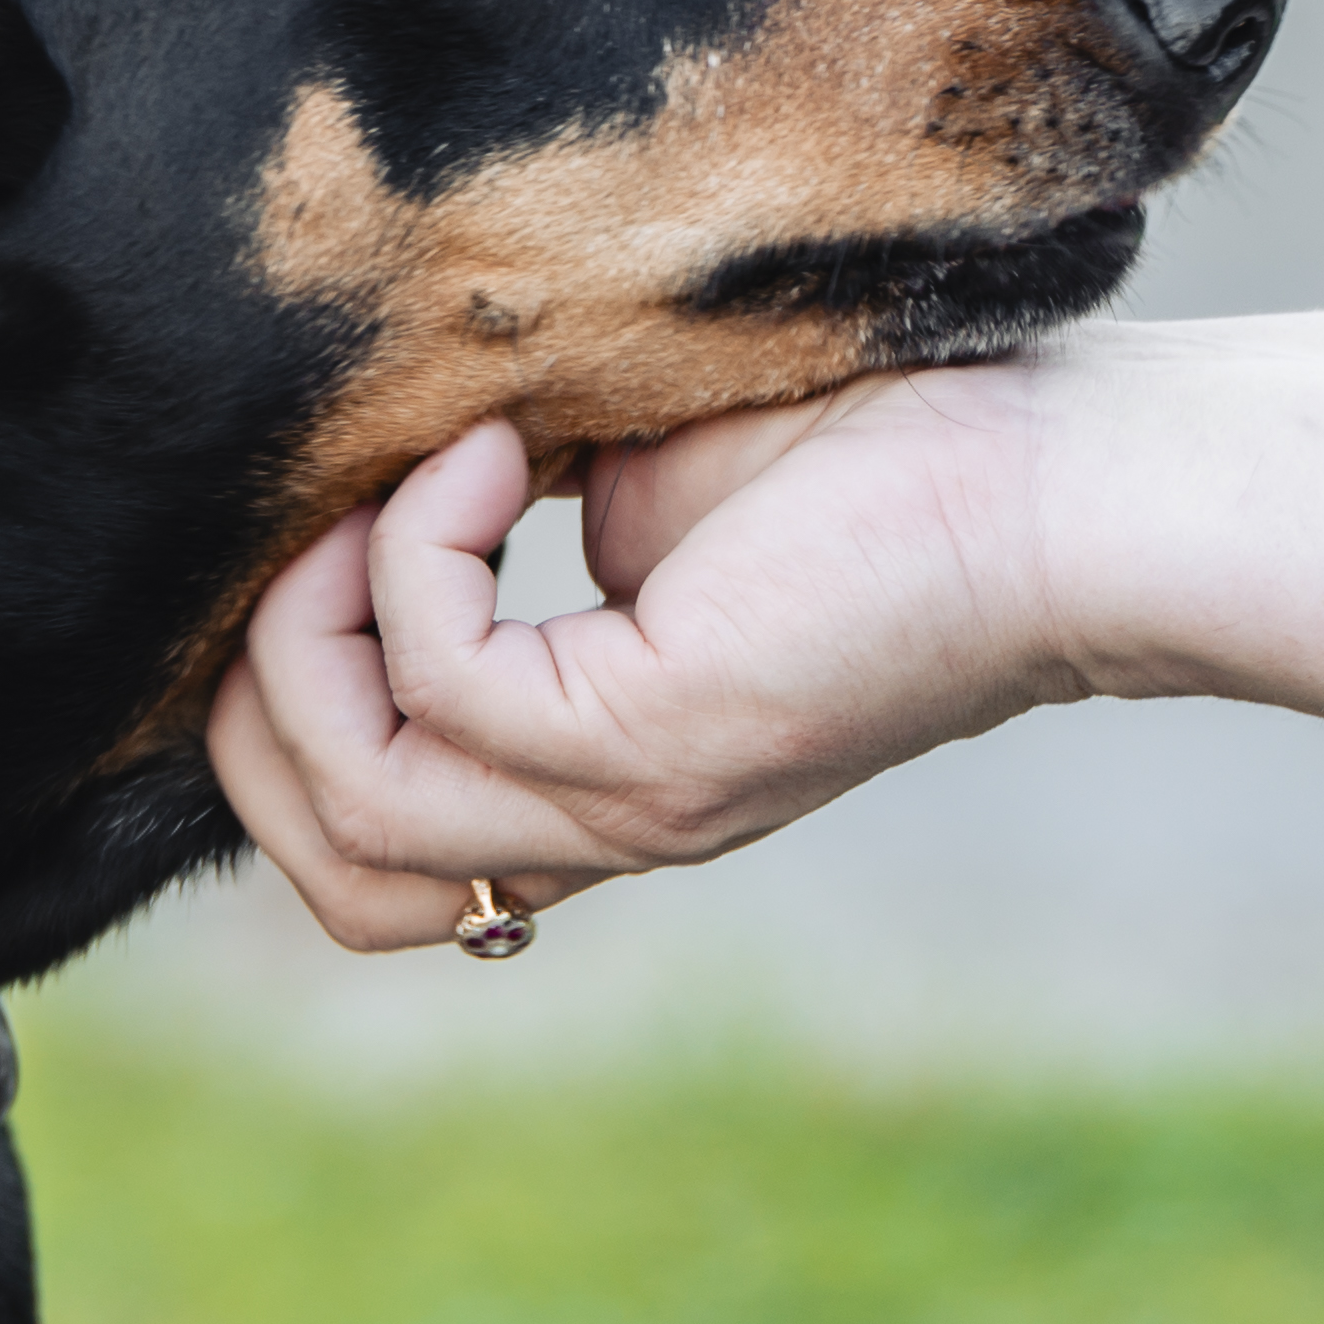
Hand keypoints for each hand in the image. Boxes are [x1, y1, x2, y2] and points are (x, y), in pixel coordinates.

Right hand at [205, 367, 1074, 954]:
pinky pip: (448, 686)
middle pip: (338, 873)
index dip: (292, 705)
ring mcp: (628, 799)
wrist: (1062, 486)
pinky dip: (422, 553)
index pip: (371, 847)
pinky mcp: (662, 742)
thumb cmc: (882, 450)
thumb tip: (357, 459)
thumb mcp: (631, 483)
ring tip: (380, 495)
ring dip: (311, 638)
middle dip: (261, 697)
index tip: (337, 518)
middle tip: (318, 531)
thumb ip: (497, 520)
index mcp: (594, 777)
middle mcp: (602, 821)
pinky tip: (497, 452)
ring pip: (361, 812)